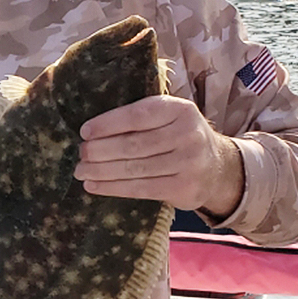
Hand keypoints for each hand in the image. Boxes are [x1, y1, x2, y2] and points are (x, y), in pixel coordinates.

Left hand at [75, 94, 244, 218]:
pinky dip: (112, 188)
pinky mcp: (184, 188)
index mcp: (179, 109)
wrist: (216, 167)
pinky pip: (140, 189)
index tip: (84, 131)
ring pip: (134, 168)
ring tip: (81, 171)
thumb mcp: (169, 117)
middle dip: (100, 150)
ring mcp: (189, 163)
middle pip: (133, 144)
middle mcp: (187, 134)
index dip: (108, 124)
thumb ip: (141, 116)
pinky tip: (94, 186)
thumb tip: (92, 128)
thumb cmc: (178, 136)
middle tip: (80, 154)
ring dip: (101, 171)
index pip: (138, 115)